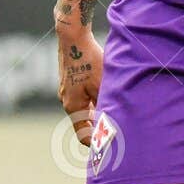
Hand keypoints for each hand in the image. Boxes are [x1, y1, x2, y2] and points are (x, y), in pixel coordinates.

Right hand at [55, 23, 103, 145]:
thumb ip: (105, 106)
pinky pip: (82, 97)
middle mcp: (67, 100)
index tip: (110, 146)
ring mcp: (67, 90)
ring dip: (97, 112)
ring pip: (84, 109)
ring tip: (114, 113)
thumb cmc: (88, 60)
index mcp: (73, 106)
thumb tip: (112, 124)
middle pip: (83, 122)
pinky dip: (93, 100)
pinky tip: (105, 93)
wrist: (73, 37)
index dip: (96, 142)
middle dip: (98, 128)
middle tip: (116, 132)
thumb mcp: (102, 85)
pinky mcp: (69, 80)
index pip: (83, 134)